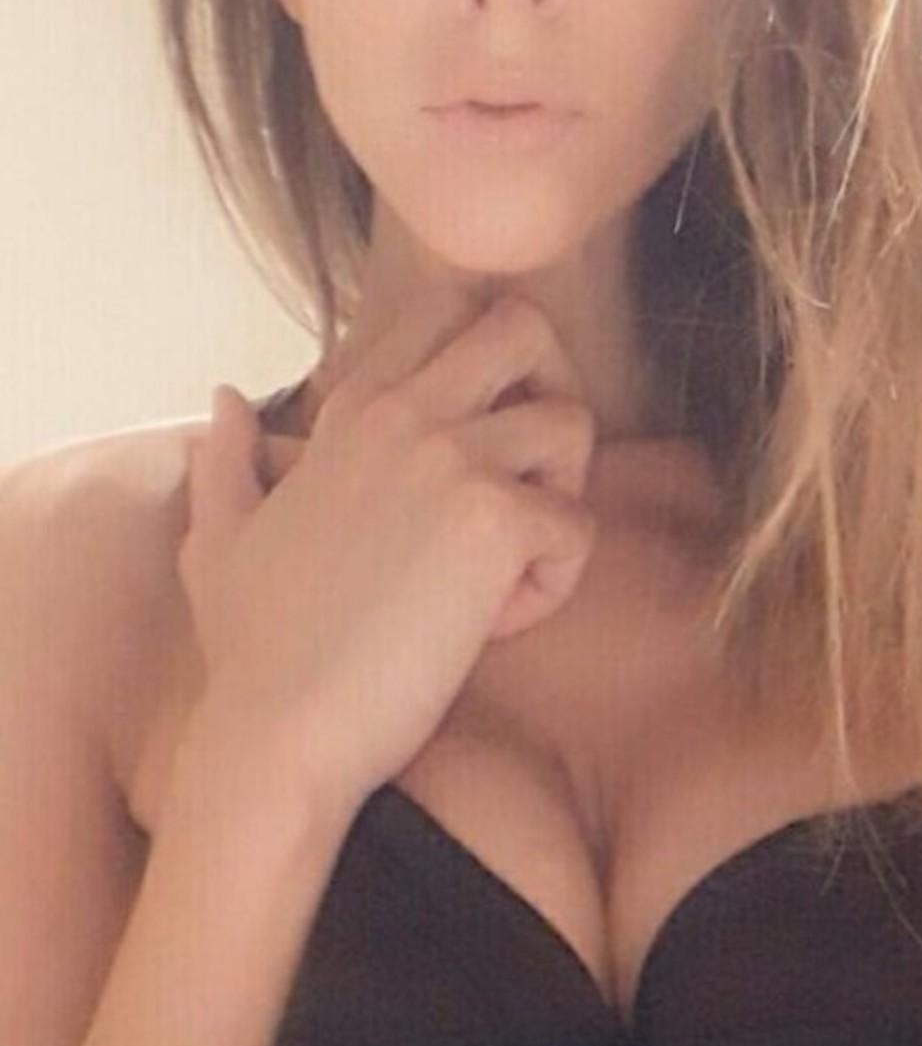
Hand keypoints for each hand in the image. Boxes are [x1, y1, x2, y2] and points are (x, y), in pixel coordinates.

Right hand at [177, 289, 596, 815]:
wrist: (277, 732)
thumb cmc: (252, 652)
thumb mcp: (218, 539)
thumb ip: (228, 462)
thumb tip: (224, 400)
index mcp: (351, 409)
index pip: (445, 313)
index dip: (485, 368)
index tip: (473, 446)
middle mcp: (404, 413)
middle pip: (525, 326)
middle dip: (553, 390)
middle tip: (530, 478)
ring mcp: (452, 459)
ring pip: (574, 422)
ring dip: (564, 493)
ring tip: (512, 563)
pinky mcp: (494, 522)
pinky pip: (579, 527)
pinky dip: (555, 581)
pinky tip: (494, 625)